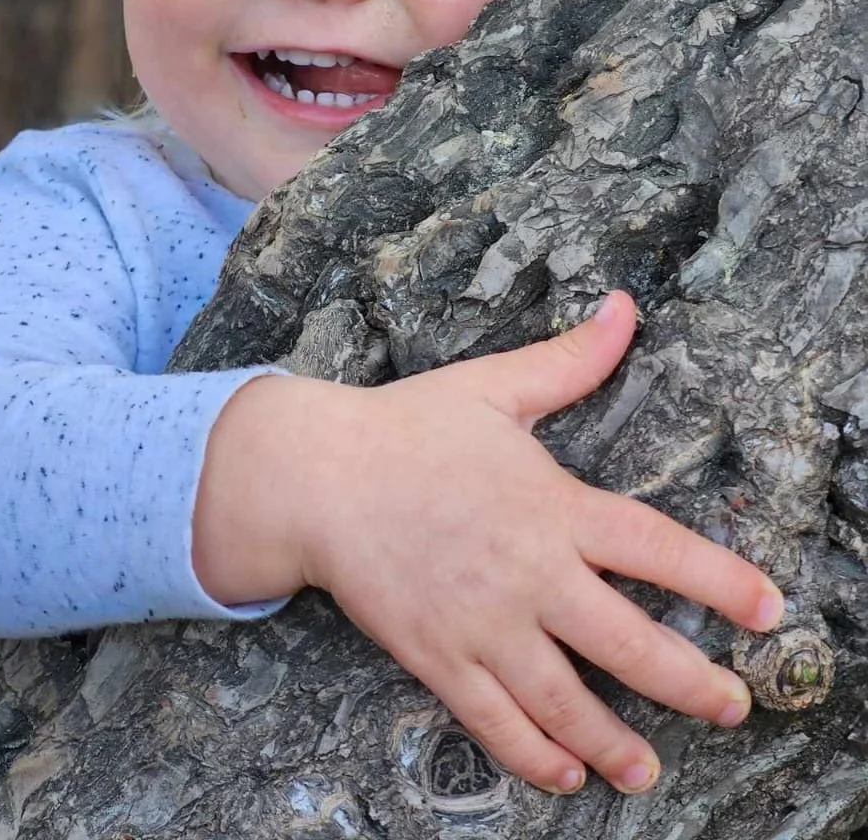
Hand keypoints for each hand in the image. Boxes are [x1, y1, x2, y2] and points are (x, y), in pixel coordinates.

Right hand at [285, 291, 782, 794]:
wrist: (315, 476)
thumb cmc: (406, 426)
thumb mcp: (492, 385)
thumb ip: (569, 360)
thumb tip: (624, 308)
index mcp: (550, 506)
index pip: (656, 548)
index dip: (719, 581)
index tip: (768, 609)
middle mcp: (528, 573)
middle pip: (629, 644)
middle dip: (691, 683)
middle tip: (732, 706)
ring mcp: (482, 624)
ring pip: (566, 702)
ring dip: (616, 744)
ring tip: (649, 771)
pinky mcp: (438, 657)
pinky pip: (494, 721)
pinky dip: (534, 756)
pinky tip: (564, 775)